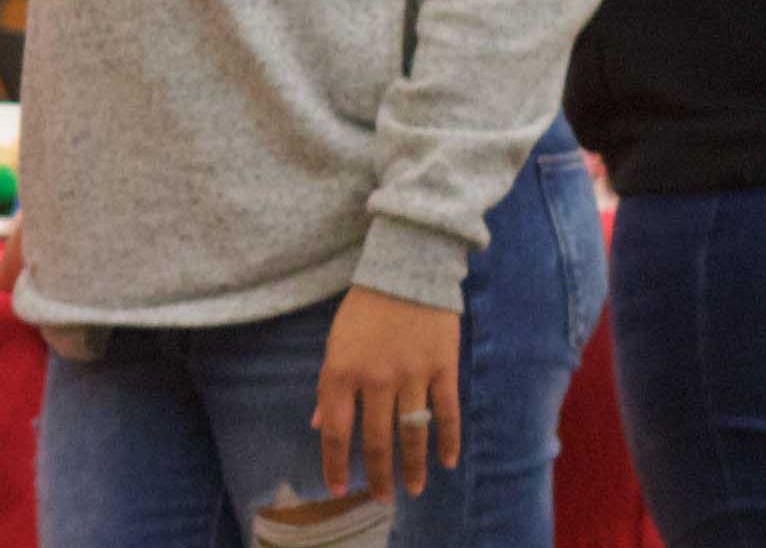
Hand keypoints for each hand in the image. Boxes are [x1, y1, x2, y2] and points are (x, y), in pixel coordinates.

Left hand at [313, 286, 464, 500]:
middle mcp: (375, 378)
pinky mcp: (443, 367)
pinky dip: (448, 439)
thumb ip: (328, 385)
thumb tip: (317, 423)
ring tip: (412, 488)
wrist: (408, 267)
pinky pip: (447, 412)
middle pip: (375, 439)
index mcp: (341, 371)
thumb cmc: (365, 307)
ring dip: (412, 465)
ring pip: (412, 432)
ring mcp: (412, 374)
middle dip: (377, 475)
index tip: (337, 488)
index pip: (335, 429)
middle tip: (381, 499)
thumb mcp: (335, 342)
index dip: (335, 462)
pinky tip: (446, 461)